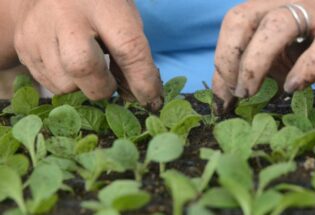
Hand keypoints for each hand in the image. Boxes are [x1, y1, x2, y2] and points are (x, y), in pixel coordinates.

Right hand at [13, 0, 162, 110]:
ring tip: (87, 68)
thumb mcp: (122, 18)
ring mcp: (38, 31)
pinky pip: (48, 84)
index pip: (128, 48)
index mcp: (102, 4)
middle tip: (109, 83)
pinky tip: (68, 65)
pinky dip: (66, 84)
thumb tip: (138, 96)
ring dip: (82, 87)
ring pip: (64, 84)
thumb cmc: (97, 6)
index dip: (143, 80)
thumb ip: (131, 53)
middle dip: (102, 87)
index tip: (152, 100)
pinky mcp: (23, 47)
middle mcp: (65, 15)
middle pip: (83, 67)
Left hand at [212, 0, 314, 113]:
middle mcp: (285, 1)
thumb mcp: (281, 50)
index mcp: (265, 6)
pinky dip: (306, 68)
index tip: (219, 97)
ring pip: (276, 26)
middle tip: (233, 93)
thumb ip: (258, 64)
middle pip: (241, 19)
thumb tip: (229, 92)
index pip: (232, 26)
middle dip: (227, 59)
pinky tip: (293, 86)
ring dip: (254, 64)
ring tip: (248, 93)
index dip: (220, 62)